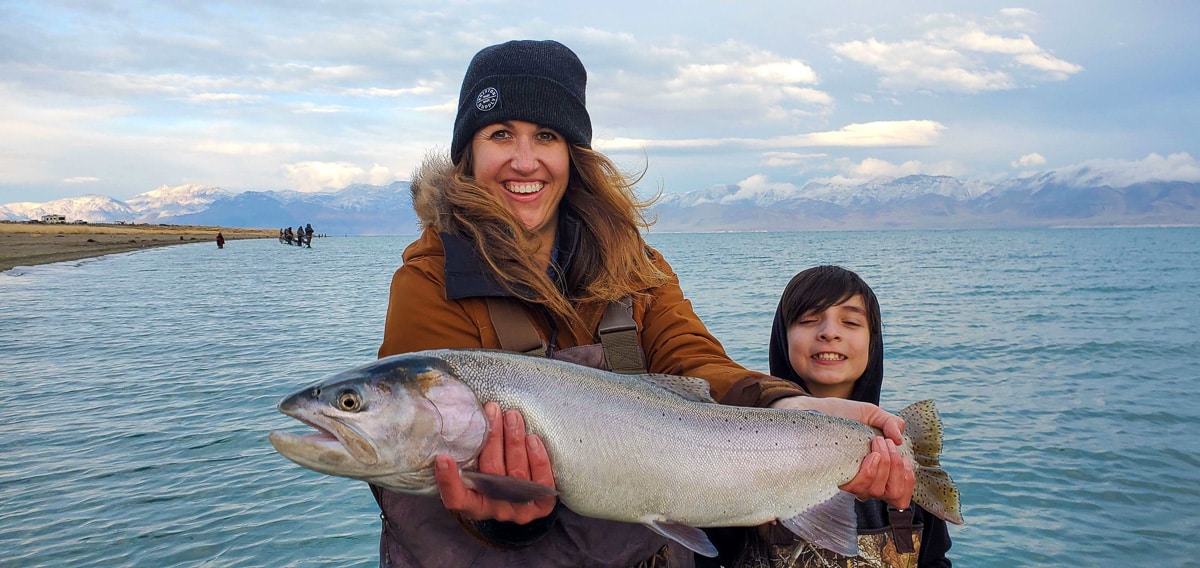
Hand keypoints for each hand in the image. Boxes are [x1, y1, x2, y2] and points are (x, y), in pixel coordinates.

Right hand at [434, 402, 556, 523]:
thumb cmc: (494, 476)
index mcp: (473, 504)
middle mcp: (495, 509)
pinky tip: (532, 439)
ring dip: (514, 440)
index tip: (442, 458)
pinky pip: (541, 483)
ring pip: (516, 474)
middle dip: (493, 439)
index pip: (456, 499)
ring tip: (513, 417)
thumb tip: (464, 420)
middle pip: (491, 474)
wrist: (525, 497)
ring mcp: (519, 509)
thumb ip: (468, 455)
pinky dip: (537, 459)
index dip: (448, 481)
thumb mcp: (476, 469)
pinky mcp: (541, 506)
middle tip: (492, 410)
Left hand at [771, 396, 913, 508]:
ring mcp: (852, 482)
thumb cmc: (845, 415)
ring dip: (884, 465)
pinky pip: (859, 487)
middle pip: (892, 493)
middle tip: (885, 442)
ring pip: (876, 490)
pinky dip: (871, 470)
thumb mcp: (872, 414)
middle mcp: (866, 482)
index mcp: (879, 472)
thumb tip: (899, 439)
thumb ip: (891, 422)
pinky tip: (870, 455)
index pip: (899, 495)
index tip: (903, 458)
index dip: (907, 480)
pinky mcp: (838, 478)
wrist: (819, 411)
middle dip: (896, 466)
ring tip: (877, 442)